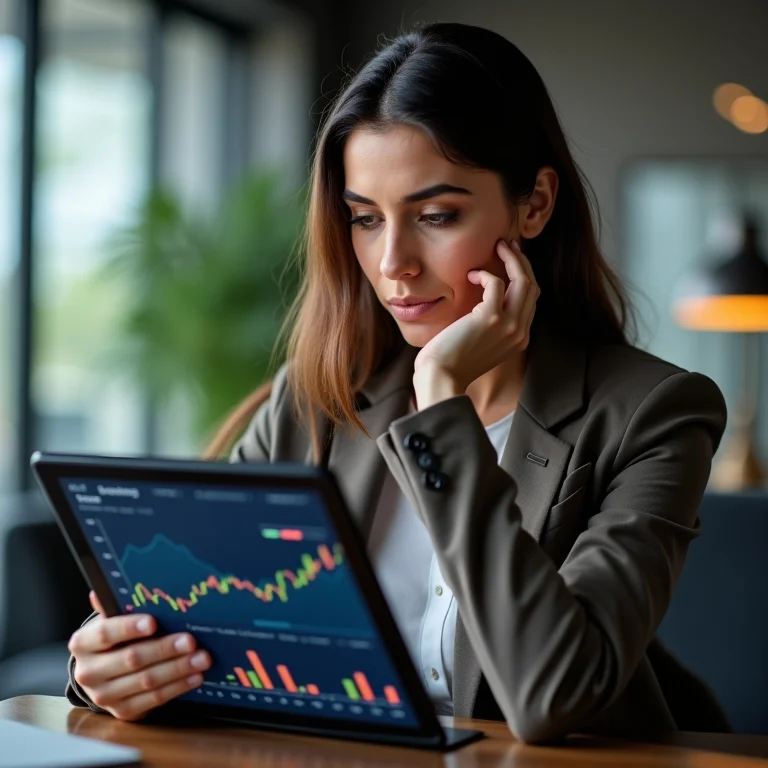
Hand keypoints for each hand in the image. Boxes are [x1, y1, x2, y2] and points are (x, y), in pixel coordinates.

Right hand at [69, 591, 211, 720]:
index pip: (105, 633)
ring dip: (178, 669)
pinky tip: (194, 676)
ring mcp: (104, 695)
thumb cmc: (113, 639)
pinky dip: (177, 687)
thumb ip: (117, 606)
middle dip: (164, 649)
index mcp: (83, 643)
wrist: (101, 674)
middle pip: (131, 659)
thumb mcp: (111, 621)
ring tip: (201, 658)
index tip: (153, 622)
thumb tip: (117, 580)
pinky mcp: (122, 711)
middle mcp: (88, 672)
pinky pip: (154, 699)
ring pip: (146, 681)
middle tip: (191, 641)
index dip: (129, 627)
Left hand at [413, 239, 538, 405]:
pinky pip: (495, 283)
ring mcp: (508, 325)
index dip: (524, 276)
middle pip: (532, 286)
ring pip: (523, 281)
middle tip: (508, 245)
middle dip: (522, 262)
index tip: (512, 260)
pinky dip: (484, 274)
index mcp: (519, 339)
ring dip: (512, 259)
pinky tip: (471, 275)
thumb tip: (482, 305)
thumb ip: (489, 327)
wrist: (441, 378)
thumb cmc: (451, 363)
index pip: (531, 300)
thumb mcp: (479, 345)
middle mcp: (520, 332)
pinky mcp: (490, 318)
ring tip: (499, 247)